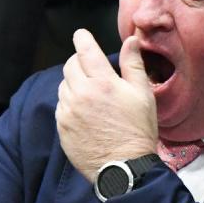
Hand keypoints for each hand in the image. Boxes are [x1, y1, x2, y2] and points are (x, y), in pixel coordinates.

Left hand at [56, 30, 157, 181]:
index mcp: (102, 82)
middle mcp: (81, 94)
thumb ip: (133, 64)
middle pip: (70, 65)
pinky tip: (84, 111)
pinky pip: (61, 106)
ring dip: (74, 83)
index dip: (82, 38)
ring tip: (91, 93)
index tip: (81, 35)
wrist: (123, 167)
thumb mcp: (142, 95)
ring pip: (64, 85)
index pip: (85, 50)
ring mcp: (68, 111)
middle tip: (90, 67)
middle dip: (78, 61)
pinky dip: (69, 102)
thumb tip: (130, 40)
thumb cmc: (137, 130)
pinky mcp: (62, 127)